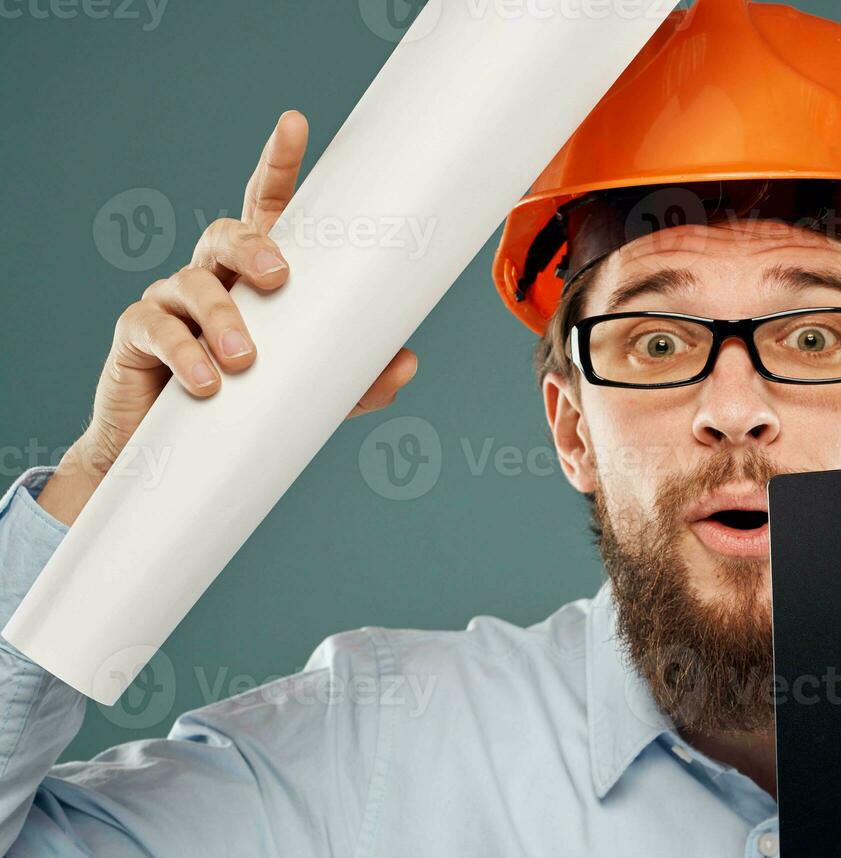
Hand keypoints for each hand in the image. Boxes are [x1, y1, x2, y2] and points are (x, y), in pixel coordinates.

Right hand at [39, 110, 417, 524]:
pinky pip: (155, 329)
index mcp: (257, 273)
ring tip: (244, 361)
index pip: (267, 208)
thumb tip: (406, 362)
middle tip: (280, 277)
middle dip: (254, 248)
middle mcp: (213, 274)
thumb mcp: (313, 393)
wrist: (180, 453)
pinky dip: (183, 354)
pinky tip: (205, 382)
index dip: (278, 165)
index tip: (294, 124)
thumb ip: (357, 379)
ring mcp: (171, 300)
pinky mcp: (137, 335)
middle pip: (228, 235)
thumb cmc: (252, 404)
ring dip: (222, 320)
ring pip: (193, 283)